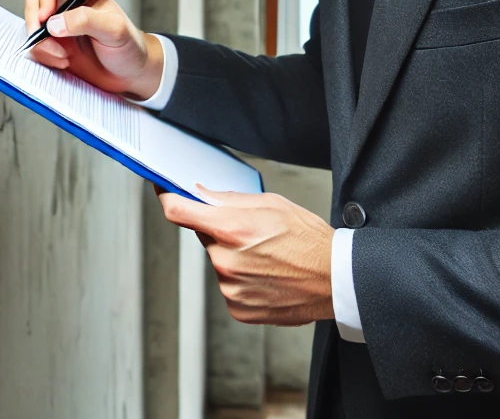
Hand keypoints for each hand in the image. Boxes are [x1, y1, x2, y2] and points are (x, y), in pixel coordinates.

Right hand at [23, 0, 163, 100]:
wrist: (130, 76)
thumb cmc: (129, 46)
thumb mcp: (114, 29)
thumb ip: (85, 20)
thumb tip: (54, 23)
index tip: (47, 16)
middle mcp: (66, 4)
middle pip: (34, 2)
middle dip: (36, 24)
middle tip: (48, 39)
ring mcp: (58, 26)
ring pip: (31, 27)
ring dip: (42, 44)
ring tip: (64, 57)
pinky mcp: (53, 46)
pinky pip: (35, 47)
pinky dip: (44, 56)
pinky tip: (64, 62)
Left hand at [157, 188, 334, 325]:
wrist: (336, 280)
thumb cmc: (308, 239)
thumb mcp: (270, 203)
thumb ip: (228, 199)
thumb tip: (200, 193)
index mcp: (232, 229)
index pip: (178, 211)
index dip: (166, 197)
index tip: (163, 190)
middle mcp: (226, 261)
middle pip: (203, 236)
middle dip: (218, 230)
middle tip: (249, 231)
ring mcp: (230, 288)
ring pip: (218, 261)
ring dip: (232, 255)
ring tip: (265, 256)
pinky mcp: (238, 308)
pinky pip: (229, 285)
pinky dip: (241, 278)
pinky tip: (266, 275)